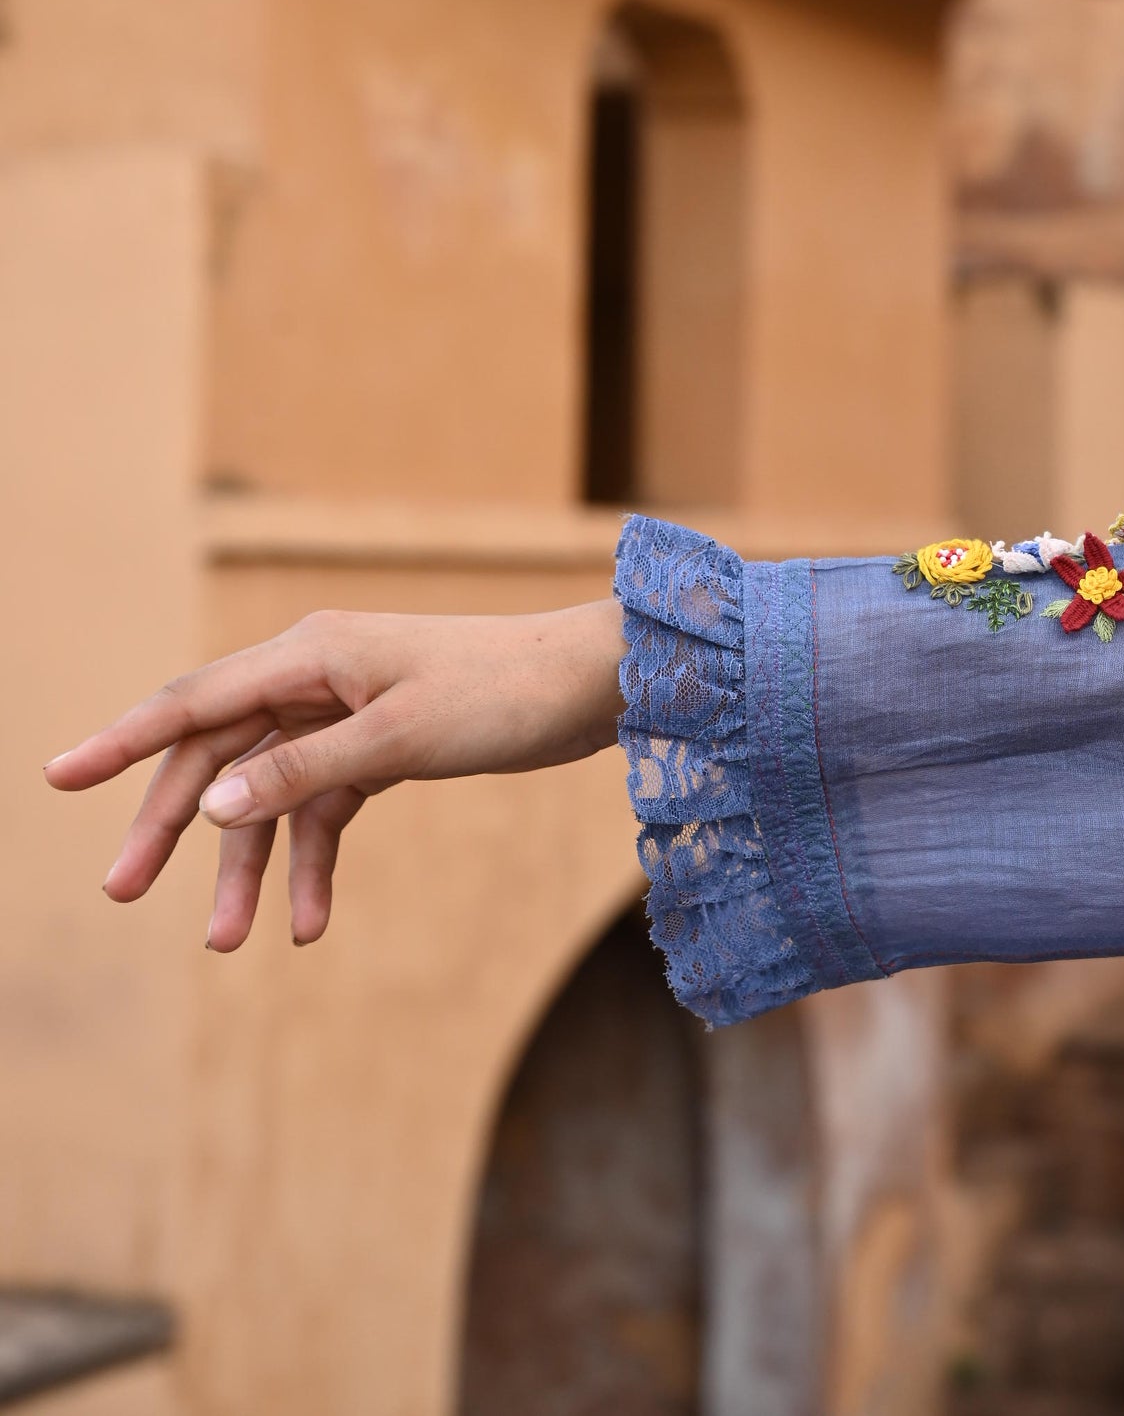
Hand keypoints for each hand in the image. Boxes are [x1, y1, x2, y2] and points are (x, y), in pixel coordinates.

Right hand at [44, 601, 625, 951]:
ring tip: (228, 942)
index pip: (194, 699)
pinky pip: (325, 807)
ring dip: (250, 865)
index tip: (55, 775)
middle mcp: (318, 676)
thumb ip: (302, 770)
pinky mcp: (382, 747)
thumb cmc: (503, 693)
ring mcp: (348, 713)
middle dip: (172, 824)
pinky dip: (313, 861)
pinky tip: (310, 923)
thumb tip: (211, 805)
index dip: (121, 740)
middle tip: (123, 892)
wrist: (595, 686)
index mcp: (311, 653)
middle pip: (219, 752)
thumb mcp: (399, 738)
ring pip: (269, 792)